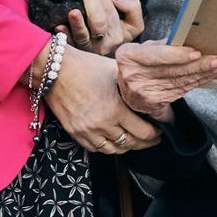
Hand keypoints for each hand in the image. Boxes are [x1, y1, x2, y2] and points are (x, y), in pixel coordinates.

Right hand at [44, 47, 160, 153]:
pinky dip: (108, 147)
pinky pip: (96, 149)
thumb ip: (133, 83)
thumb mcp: (115, 70)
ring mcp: (87, 131)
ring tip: (136, 140)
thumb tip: (151, 86)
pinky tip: (116, 140)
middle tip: (154, 137)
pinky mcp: (75, 133)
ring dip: (128, 147)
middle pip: (131, 144)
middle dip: (146, 142)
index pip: (143, 132)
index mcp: (115, 109)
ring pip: (114, 150)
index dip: (156, 133)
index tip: (162, 129)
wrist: (54, 70)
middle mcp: (101, 124)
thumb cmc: (85, 66)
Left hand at [60, 0, 144, 56]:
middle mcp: (107, 42)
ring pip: (84, 36)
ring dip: (78, 23)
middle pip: (99, 20)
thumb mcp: (133, 24)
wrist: (109, 67)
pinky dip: (64, 36)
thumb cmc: (116, 35)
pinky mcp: (77, 56)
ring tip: (73, 10)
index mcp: (123, 32)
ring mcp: (90, 50)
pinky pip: (70, 46)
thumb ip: (132, 7)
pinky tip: (59, 27)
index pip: (111, 8)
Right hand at [115, 42, 216, 121]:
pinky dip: (196, 83)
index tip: (197, 53)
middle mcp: (133, 76)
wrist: (124, 89)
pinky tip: (207, 76)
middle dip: (199, 65)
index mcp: (128, 56)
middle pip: (172, 70)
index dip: (177, 55)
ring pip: (179, 82)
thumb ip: (162, 44)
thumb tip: (184, 35)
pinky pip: (180, 91)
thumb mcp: (143, 49)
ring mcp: (142, 92)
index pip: (156, 55)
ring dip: (202, 74)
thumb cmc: (137, 63)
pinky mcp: (153, 104)